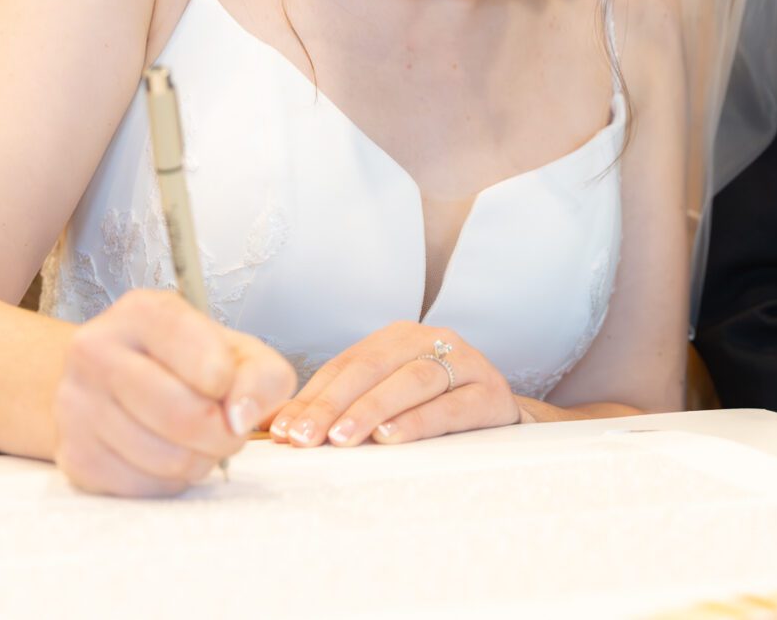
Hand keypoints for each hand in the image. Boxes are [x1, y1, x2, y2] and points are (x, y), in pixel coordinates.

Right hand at [52, 289, 295, 495]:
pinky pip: (144, 487)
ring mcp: (76, 405)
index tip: (227, 387)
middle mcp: (97, 350)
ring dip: (199, 460)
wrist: (111, 381)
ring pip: (167, 459)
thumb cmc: (185, 363)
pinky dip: (169, 480)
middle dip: (224, 435)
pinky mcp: (74, 455)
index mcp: (142, 312)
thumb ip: (261, 375)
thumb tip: (241, 417)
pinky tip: (164, 453)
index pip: (208, 363)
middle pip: (185, 417)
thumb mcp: (236, 351)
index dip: (232, 387)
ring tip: (195, 439)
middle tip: (226, 429)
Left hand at [267, 322, 517, 447]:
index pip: (345, 365)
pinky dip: (418, 421)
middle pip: (372, 367)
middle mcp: (430, 340)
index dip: (312, 396)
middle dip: (332, 404)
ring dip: (371, 409)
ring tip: (341, 437)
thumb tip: (273, 427)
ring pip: (411, 380)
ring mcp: (464, 363)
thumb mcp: (386, 399)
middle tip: (304, 437)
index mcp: (398, 338)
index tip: (282, 429)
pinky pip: (450, 406)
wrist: (503, 417)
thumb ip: (339, 407)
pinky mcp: (491, 393)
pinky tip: (391, 437)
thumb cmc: (434, 409)